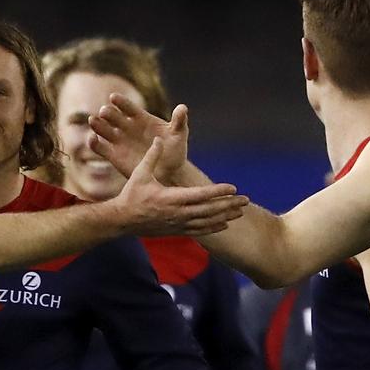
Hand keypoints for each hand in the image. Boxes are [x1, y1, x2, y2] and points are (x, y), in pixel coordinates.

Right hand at [89, 93, 187, 180]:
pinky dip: (94, 143)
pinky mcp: (113, 154)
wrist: (169, 172)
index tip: (113, 97)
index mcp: (140, 118)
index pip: (128, 107)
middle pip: (113, 116)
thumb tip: (182, 107)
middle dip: (108, 113)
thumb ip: (179, 121)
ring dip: (98, 125)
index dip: (121, 102)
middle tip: (104, 112)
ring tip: (93, 121)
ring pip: (103, 129)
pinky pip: (100, 147)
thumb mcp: (179, 135)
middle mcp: (126, 126)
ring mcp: (118, 140)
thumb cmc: (175, 150)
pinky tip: (93, 140)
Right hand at [108, 137, 246, 235]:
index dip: (218, 192)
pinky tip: (225, 224)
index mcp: (171, 198)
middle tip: (246, 200)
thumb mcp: (140, 173)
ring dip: (225, 216)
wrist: (122, 220)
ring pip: (207, 222)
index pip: (200, 195)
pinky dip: (213, 227)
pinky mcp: (176, 231)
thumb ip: (152, 156)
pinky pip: (199, 231)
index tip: (233, 188)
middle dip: (229, 205)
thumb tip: (159, 138)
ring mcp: (178, 224)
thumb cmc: (131, 195)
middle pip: (209, 210)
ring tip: (240, 212)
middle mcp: (177, 213)